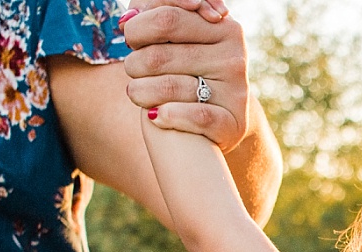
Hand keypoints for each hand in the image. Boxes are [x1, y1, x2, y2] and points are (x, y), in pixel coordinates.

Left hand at [122, 1, 254, 149]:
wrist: (224, 119)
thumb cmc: (193, 72)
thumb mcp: (183, 40)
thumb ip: (158, 18)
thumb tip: (127, 22)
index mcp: (223, 28)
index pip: (167, 17)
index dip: (139, 28)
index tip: (132, 39)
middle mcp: (233, 57)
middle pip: (161, 55)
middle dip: (135, 62)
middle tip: (132, 68)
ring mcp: (235, 91)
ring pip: (171, 87)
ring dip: (140, 91)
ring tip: (135, 92)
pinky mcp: (233, 124)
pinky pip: (195, 117)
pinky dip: (168, 116)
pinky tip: (154, 116)